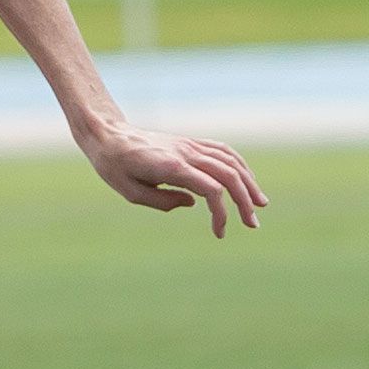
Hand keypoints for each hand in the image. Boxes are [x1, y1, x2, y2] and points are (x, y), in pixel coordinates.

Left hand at [81, 122, 265, 236]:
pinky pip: (222, 151)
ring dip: (249, 183)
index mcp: (172, 167)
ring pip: (231, 161)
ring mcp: (190, 145)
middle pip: (229, 175)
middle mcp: (186, 153)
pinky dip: (239, 165)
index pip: (211, 189)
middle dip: (245, 201)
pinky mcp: (190, 143)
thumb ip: (163, 202)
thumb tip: (193, 204)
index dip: (221, 213)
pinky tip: (246, 179)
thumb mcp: (131, 193)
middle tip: (253, 224)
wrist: (109, 136)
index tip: (219, 232)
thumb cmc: (115, 167)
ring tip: (259, 204)